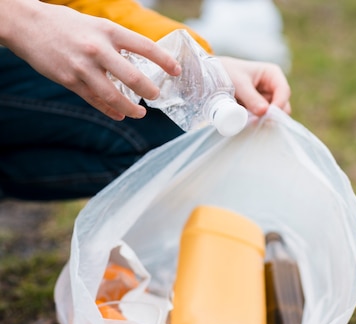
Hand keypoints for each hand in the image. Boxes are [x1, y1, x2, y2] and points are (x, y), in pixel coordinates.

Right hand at [0, 0, 180, 119]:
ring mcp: (84, 67)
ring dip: (131, 109)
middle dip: (150, 92)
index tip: (176, 71)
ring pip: (115, 96)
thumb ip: (118, 41)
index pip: (145, 47)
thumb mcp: (97, 25)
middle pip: (134, 78)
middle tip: (156, 96)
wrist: (27, 25)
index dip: (164, 61)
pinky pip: (96, 101)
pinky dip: (110, 110)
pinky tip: (119, 115)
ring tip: (140, 113)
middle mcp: (98, 50)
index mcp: (109, 31)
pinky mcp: (71, 81)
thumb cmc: (67, 25)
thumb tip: (142, 59)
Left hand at [218, 57, 290, 115]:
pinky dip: (256, 123)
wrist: (211, 78)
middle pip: (283, 106)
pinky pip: (263, 120)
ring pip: (274, 116)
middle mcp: (273, 89)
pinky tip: (246, 122)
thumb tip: (264, 111)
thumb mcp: (239, 83)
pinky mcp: (259, 111)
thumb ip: (251, 97)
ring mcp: (267, 101)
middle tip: (258, 120)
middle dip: (272, 115)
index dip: (279, 103)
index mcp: (272, 75)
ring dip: (263, 120)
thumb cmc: (227, 72)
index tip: (269, 114)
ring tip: (248, 120)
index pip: (284, 91)